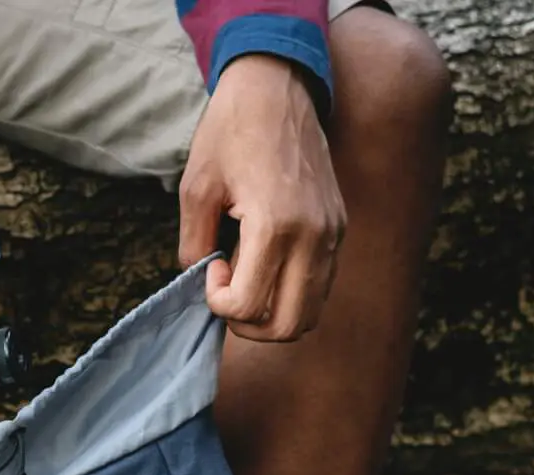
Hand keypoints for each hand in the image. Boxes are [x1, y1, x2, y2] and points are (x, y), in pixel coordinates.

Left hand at [177, 55, 344, 342]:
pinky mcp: (340, 227)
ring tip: (246, 279)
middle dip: (248, 325)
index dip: (219, 303)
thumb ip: (194, 246)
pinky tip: (266, 263)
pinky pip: (320, 285)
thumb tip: (198, 280)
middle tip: (226, 292)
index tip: (211, 267)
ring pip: (309, 313)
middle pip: (288, 327)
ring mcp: (333, 233)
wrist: (278, 87)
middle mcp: (314, 235)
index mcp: (276, 224)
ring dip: (272, 314)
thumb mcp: (196, 190)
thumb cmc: (231, 131)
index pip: (249, 307)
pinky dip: (291, 293)